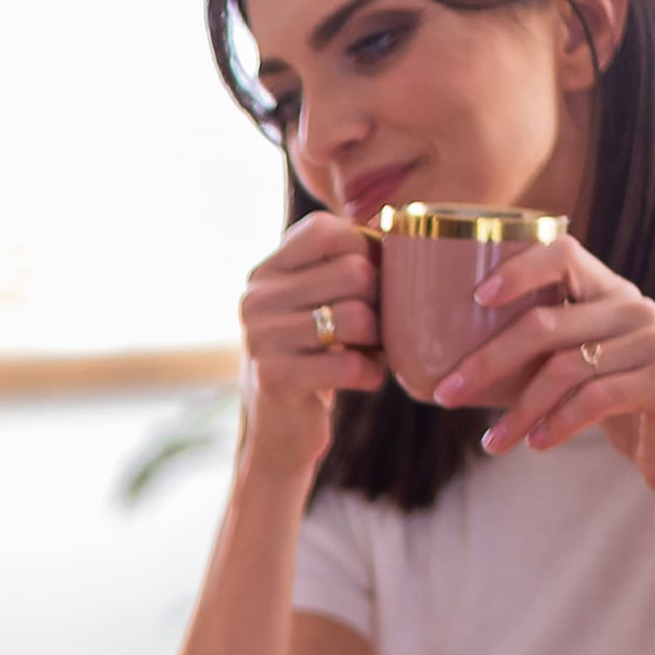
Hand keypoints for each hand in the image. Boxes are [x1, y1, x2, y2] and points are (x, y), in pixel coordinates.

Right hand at [234, 210, 390, 481]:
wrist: (278, 430)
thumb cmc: (314, 357)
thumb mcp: (314, 304)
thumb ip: (341, 265)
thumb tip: (398, 225)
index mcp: (267, 271)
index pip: (327, 230)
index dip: (366, 250)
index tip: (373, 280)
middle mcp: (256, 298)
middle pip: (353, 272)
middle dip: (382, 302)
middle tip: (379, 326)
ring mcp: (261, 337)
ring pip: (357, 318)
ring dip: (380, 341)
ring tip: (371, 351)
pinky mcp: (275, 377)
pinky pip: (351, 366)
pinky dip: (372, 375)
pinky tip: (365, 378)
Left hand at [429, 234, 654, 504]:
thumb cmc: (608, 401)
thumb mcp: (573, 365)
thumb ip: (535, 349)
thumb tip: (445, 364)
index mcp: (607, 290)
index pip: (563, 254)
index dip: (519, 270)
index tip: (476, 297)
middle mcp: (634, 307)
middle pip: (547, 324)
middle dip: (489, 361)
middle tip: (449, 393)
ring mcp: (654, 342)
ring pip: (566, 369)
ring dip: (519, 411)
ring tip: (492, 442)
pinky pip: (596, 398)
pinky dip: (558, 424)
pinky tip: (536, 443)